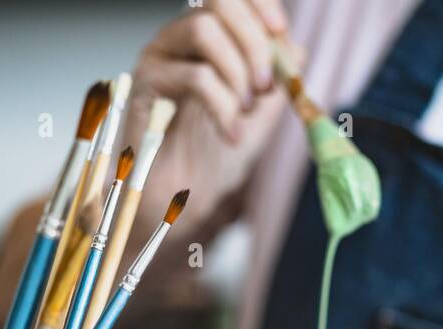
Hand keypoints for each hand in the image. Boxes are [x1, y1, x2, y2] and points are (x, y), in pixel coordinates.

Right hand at [132, 0, 292, 144]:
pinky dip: (223, 106)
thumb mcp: (261, 110)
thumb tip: (295, 48)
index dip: (261, 4)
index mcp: (210, 35)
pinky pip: (194, 76)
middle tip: (265, 86)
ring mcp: (160, 55)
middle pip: (218, 2)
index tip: (280, 32)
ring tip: (246, 111)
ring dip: (237, 71)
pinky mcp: (146, 83)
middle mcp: (180, 36)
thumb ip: (277, 76)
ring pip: (203, 29)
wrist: (185, 195)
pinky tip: (231, 133)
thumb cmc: (216, 153)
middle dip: (254, 42)